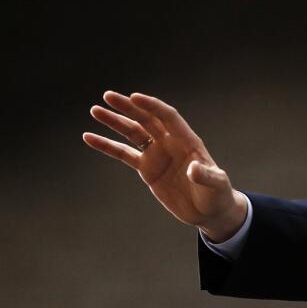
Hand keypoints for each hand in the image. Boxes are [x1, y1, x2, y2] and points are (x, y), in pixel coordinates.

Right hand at [83, 91, 246, 241]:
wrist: (209, 211)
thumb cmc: (217, 194)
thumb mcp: (216, 185)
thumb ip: (205, 175)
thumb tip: (193, 169)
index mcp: (188, 141)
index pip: (168, 117)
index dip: (152, 106)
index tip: (134, 97)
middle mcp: (170, 143)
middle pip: (146, 119)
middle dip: (128, 107)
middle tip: (108, 96)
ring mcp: (157, 154)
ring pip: (132, 133)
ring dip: (114, 121)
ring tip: (95, 110)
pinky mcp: (147, 169)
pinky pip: (123, 154)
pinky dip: (107, 146)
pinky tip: (89, 137)